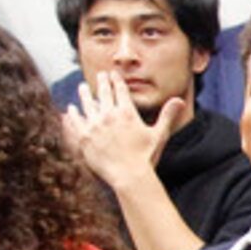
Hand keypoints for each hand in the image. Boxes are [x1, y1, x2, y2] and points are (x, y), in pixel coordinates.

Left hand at [65, 72, 184, 190]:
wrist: (129, 175)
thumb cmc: (146, 157)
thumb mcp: (159, 135)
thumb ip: (167, 115)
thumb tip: (179, 100)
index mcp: (126, 113)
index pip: (120, 90)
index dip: (116, 80)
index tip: (113, 74)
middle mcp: (108, 115)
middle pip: (103, 93)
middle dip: (102, 81)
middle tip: (100, 75)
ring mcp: (94, 125)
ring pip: (87, 104)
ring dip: (84, 94)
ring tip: (82, 87)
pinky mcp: (84, 137)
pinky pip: (75, 121)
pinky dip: (72, 114)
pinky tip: (70, 109)